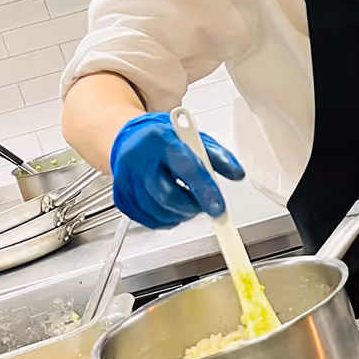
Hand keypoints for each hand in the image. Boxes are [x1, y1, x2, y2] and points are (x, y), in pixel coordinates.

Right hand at [109, 112, 244, 228]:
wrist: (131, 139)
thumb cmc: (164, 138)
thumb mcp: (195, 138)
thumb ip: (218, 156)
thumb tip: (237, 173)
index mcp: (160, 139)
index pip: (186, 169)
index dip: (205, 191)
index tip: (218, 208)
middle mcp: (139, 158)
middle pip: (168, 196)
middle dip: (192, 208)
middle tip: (205, 205)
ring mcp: (126, 179)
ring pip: (157, 211)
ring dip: (180, 215)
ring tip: (188, 204)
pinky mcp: (121, 196)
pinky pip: (146, 219)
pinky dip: (164, 220)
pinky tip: (171, 208)